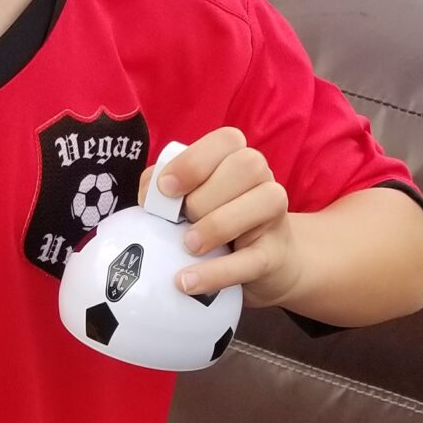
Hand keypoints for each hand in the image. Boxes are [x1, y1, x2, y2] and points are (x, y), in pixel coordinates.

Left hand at [141, 130, 300, 306]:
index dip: (192, 162)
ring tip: (188, 246)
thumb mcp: (187, 201)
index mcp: (237, 157)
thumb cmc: (214, 222)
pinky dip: (216, 273)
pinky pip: (251, 260)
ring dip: (216, 225)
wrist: (262, 264)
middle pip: (245, 167)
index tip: (165, 189)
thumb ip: (160, 190)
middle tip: (179, 221)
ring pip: (263, 201)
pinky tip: (187, 282)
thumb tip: (147, 194)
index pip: (226, 140)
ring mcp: (275, 216)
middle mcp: (263, 178)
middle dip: (203, 197)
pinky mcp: (275, 255)